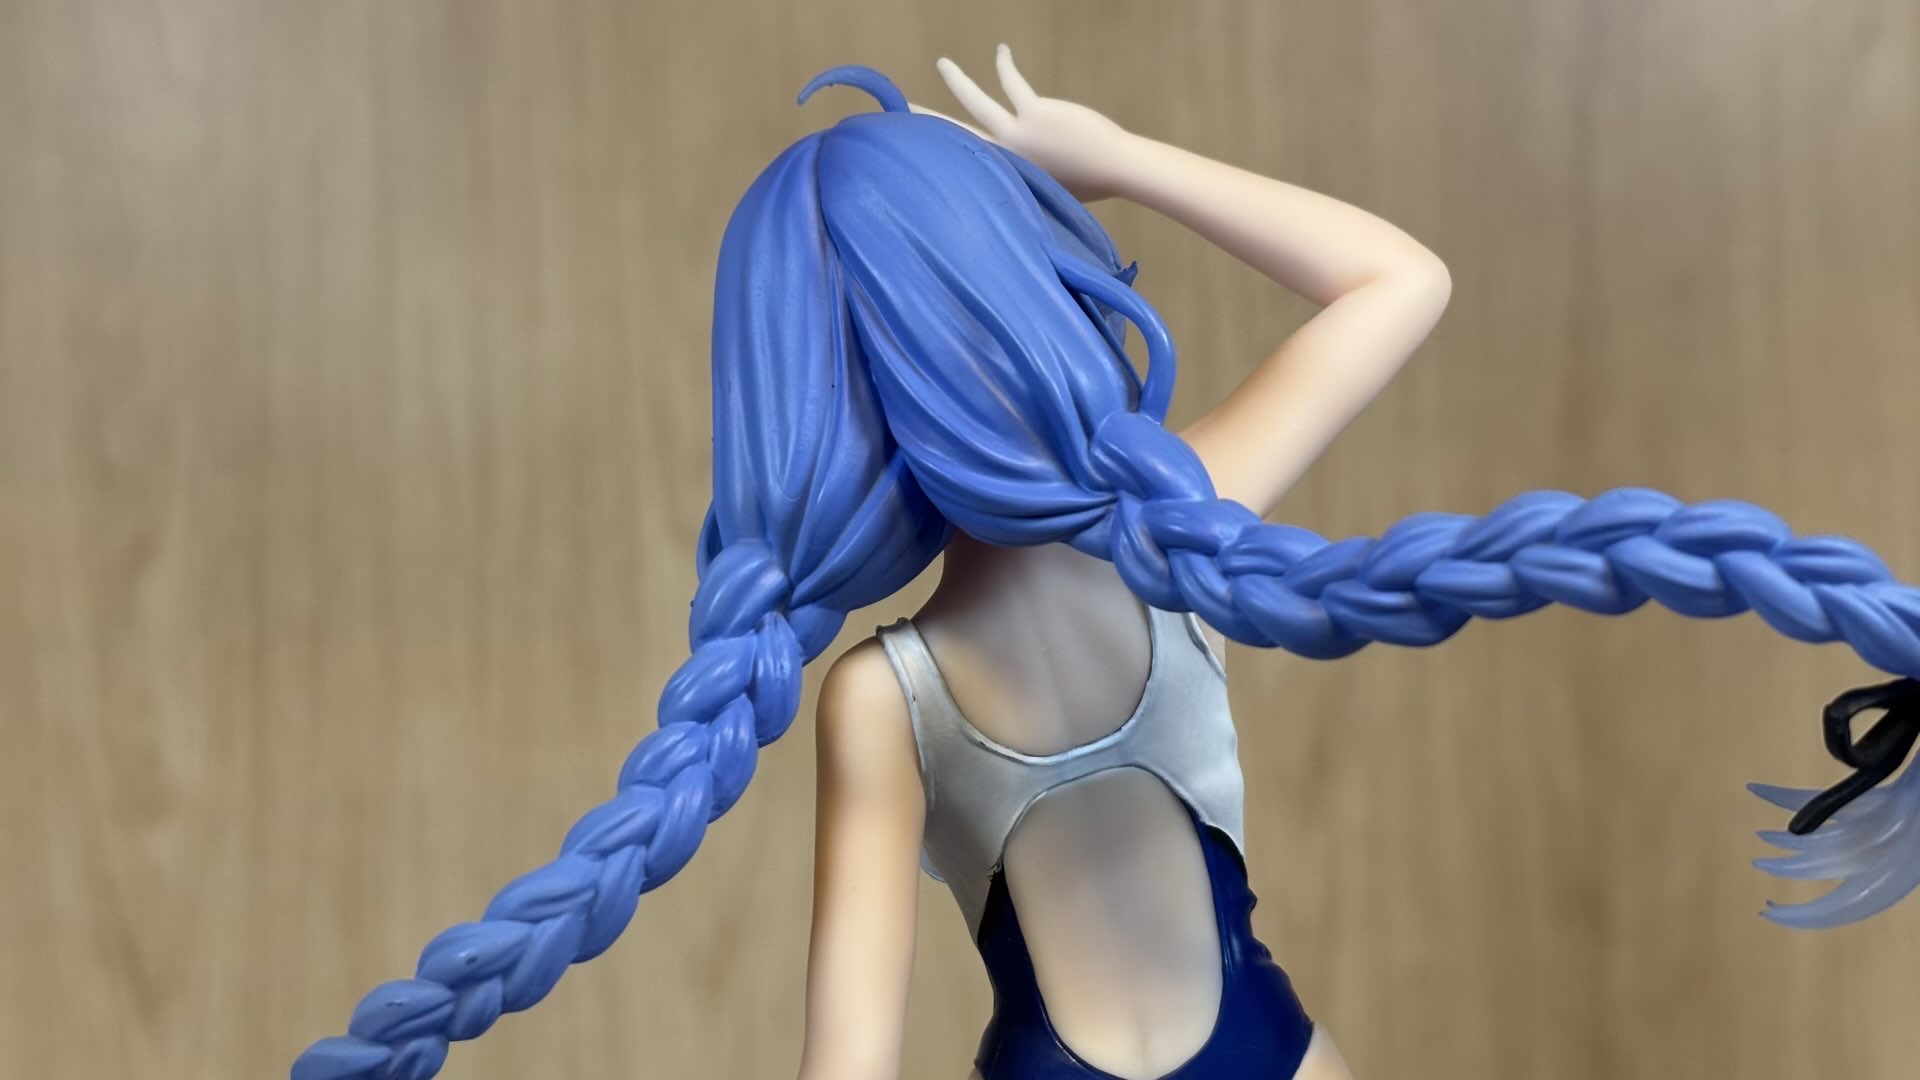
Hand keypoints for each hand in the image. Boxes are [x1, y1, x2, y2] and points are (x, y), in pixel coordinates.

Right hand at [933, 44, 1133, 200]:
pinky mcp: (1033, 111)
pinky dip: (1004, 63)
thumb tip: (1025, 177)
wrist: (1114, 169)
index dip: (946, 153)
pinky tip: (1002, 51)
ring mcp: (1016, 134)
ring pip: (974, 102)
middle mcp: (1004, 158)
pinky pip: (1009, 81)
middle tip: (903, 110)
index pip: (969, 163)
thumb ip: (1032, 180)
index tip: (925, 152)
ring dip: (957, 81)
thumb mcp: (1051, 191)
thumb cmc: (1091, 182)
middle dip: (926, 121)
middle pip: (956, 135)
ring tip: (942, 64)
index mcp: (1006, 177)